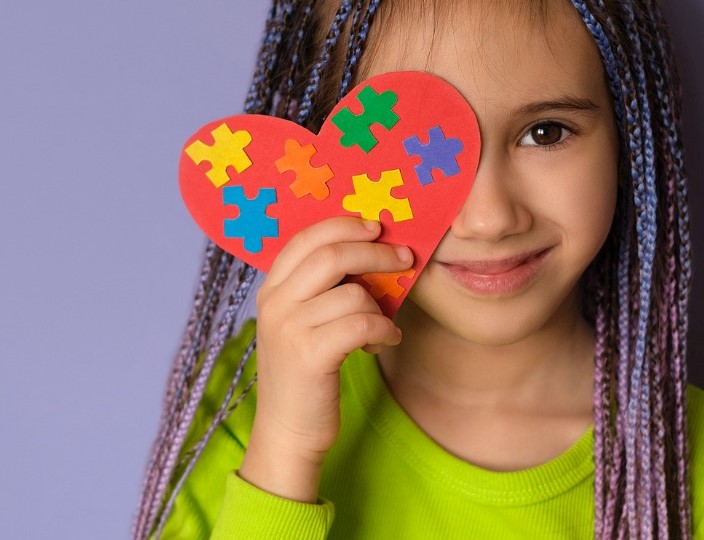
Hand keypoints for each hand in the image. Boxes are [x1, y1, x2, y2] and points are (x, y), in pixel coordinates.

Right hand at [239, 216, 411, 500]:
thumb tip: (371, 251)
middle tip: (405, 258)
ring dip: (381, 308)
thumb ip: (322, 288)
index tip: (377, 228)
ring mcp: (289, 328)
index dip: (344, 226)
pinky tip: (385, 342)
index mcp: (271, 288)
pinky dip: (384, 331)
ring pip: (354, 294)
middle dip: (376, 253)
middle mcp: (274, 303)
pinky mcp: (310, 355)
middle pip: (332, 255)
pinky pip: (363, 324)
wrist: (288, 431)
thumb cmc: (306, 374)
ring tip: (382, 327)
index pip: (306, 237)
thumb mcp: (303, 323)